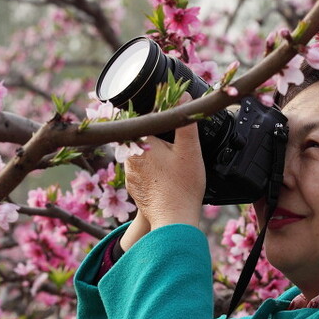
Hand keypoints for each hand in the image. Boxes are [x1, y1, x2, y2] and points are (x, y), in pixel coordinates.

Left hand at [120, 119, 204, 250]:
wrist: (173, 220)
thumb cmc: (182, 187)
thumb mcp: (190, 150)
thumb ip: (185, 122)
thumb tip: (185, 97)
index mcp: (139, 143)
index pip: (137, 117)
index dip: (148, 112)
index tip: (158, 111)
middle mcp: (128, 157)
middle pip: (137, 135)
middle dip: (152, 133)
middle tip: (169, 137)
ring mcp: (129, 174)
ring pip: (138, 153)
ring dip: (151, 152)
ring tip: (169, 158)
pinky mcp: (133, 187)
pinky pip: (140, 170)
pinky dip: (151, 170)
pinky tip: (164, 174)